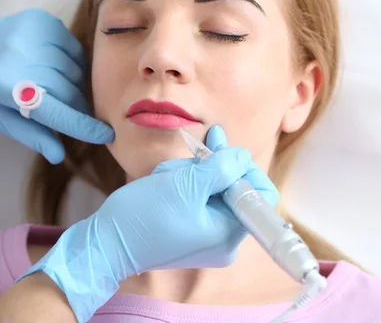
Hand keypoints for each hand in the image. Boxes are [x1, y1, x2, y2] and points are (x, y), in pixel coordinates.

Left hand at [0, 8, 113, 163]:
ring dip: (74, 85)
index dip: (83, 126)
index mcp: (9, 89)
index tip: (105, 135)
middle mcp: (23, 60)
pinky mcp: (42, 21)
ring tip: (59, 86)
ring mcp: (33, 36)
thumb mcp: (3, 117)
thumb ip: (32, 135)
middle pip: (70, 92)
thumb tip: (58, 156)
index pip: (57, 113)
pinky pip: (74, 49)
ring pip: (75, 71)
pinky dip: (72, 61)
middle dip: (76, 107)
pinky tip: (56, 65)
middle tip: (74, 113)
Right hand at [18, 125, 279, 321]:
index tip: (223, 154)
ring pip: (214, 189)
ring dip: (192, 174)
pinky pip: (199, 199)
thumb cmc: (143, 216)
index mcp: (230, 234)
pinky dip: (184, 184)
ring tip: (167, 175)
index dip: (247, 170)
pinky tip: (165, 181)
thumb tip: (243, 156)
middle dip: (210, 169)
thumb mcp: (186, 183)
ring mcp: (208, 236)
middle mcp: (225, 240)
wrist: (104, 243)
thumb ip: (222, 167)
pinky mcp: (192, 230)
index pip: (261, 196)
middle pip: (236, 189)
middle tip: (191, 157)